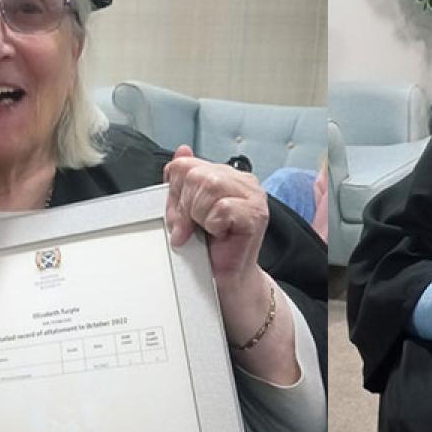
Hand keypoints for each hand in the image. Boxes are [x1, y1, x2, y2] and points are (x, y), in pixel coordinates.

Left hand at [163, 146, 268, 285]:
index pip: (186, 165)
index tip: (182, 216)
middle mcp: (244, 181)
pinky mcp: (256, 214)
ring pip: (208, 186)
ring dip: (199, 215)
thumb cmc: (209, 247)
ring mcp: (254, 196)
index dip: (175, 193)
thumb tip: (182, 152)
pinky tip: (221, 234)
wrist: (225, 279)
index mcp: (228, 175)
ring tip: (208, 230)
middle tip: (193, 228)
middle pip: (195, 174)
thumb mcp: (187, 209)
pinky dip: (213, 225)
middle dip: (185, 206)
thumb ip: (184, 182)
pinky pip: (221, 208)